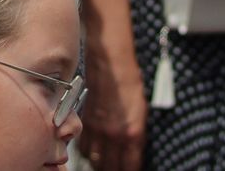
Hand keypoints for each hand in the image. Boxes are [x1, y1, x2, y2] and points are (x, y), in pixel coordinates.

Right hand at [79, 44, 146, 170]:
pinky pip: (83, 146)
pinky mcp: (84, 122)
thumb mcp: (141, 111)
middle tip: (115, 168)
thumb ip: (137, 135)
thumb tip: (133, 152)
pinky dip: (87, 151)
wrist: (109, 64)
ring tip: (103, 164)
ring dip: (98, 164)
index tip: (129, 170)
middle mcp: (113, 135)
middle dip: (113, 170)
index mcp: (132, 133)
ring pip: (93, 159)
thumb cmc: (128, 83)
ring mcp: (97, 130)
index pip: (130, 166)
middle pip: (109, 167)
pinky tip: (92, 150)